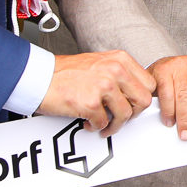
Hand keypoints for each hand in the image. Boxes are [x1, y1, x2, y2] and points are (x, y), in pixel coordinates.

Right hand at [37, 49, 155, 135]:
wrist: (38, 76)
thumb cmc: (65, 72)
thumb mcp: (99, 63)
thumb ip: (119, 74)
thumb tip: (133, 93)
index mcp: (120, 59)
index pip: (149, 83)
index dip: (141, 98)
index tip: (132, 105)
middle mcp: (115, 70)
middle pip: (143, 100)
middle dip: (133, 114)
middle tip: (120, 118)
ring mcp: (104, 86)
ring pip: (126, 114)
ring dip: (115, 125)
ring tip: (103, 124)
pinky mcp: (90, 103)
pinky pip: (103, 123)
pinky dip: (96, 127)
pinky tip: (88, 122)